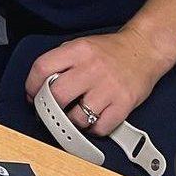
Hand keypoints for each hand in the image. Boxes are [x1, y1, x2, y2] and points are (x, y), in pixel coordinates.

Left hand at [25, 28, 172, 135]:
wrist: (143, 50)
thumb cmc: (110, 51)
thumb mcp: (81, 45)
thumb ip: (62, 61)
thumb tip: (40, 84)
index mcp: (77, 51)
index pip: (42, 68)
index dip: (31, 85)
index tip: (32, 95)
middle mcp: (91, 68)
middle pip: (57, 95)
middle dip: (48, 108)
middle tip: (48, 112)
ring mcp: (108, 88)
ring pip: (78, 117)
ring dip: (71, 122)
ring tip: (72, 116)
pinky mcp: (123, 105)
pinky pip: (100, 127)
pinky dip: (92, 129)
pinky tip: (91, 121)